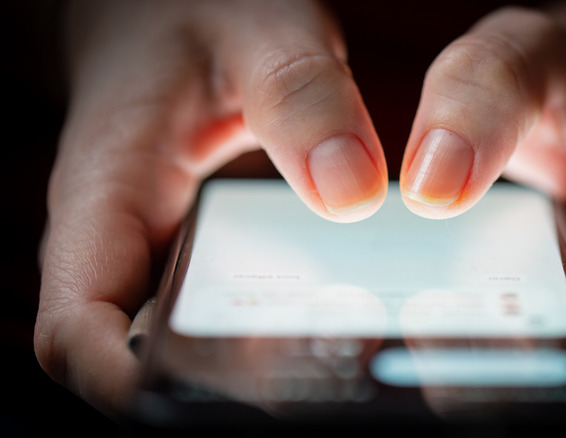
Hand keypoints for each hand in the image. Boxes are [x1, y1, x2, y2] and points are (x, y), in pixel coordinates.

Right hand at [35, 0, 387, 416]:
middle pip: (141, 361)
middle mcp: (125, 248)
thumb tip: (349, 192)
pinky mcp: (199, 257)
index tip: (204, 396)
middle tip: (317, 376)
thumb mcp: (256, 31)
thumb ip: (300, 95)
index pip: (76, 330)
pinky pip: (222, 318)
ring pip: (183, 351)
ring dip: (250, 374)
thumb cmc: (194, 16)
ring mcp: (161, 259)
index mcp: (106, 198)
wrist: (169, 15)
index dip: (126, 383)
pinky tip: (333, 326)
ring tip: (337, 362)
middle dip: (217, 389)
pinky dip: (270, 336)